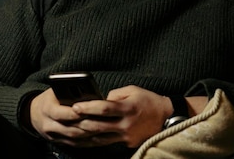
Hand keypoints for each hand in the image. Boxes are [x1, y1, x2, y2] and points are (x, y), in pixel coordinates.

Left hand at [29, 85, 172, 147]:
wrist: (166, 118)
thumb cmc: (148, 100)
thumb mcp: (132, 90)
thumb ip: (115, 95)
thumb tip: (100, 100)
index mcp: (127, 108)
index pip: (104, 108)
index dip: (88, 107)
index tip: (75, 106)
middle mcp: (126, 124)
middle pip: (98, 126)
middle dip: (81, 123)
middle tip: (67, 119)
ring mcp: (126, 136)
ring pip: (100, 138)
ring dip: (84, 134)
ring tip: (71, 130)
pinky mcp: (127, 143)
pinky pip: (107, 142)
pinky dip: (94, 140)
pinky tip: (85, 138)